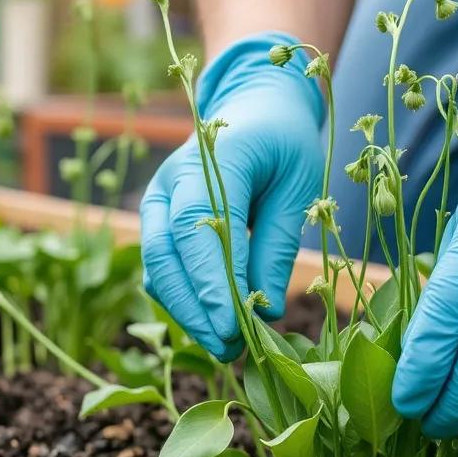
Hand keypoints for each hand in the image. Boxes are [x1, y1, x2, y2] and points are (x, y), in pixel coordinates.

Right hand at [140, 32, 324, 360]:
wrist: (254, 107)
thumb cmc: (285, 143)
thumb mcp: (300, 185)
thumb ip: (279, 244)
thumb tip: (267, 311)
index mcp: (213, 159)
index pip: (200, 229)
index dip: (214, 282)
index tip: (235, 326)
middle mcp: (172, 180)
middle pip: (166, 256)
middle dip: (196, 309)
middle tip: (232, 349)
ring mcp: (157, 201)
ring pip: (157, 269)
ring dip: (187, 313)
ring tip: (228, 347)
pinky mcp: (156, 222)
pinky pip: (161, 270)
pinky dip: (183, 302)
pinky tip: (215, 325)